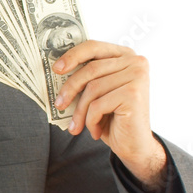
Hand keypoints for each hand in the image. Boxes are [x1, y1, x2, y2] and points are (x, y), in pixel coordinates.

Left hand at [52, 40, 166, 190]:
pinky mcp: (133, 94)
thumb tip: (58, 70)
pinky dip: (91, 121)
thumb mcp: (99, 93)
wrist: (135, 145)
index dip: (72, 56)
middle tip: (59, 105)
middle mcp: (135, 62)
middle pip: (90, 69)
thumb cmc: (114, 117)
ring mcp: (137, 77)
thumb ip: (87, 77)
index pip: (93, 47)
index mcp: (125, 55)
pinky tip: (96, 131)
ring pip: (92, 89)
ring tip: (77, 126)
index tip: (56, 69)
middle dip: (70, 89)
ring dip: (80, 112)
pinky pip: (98, 105)